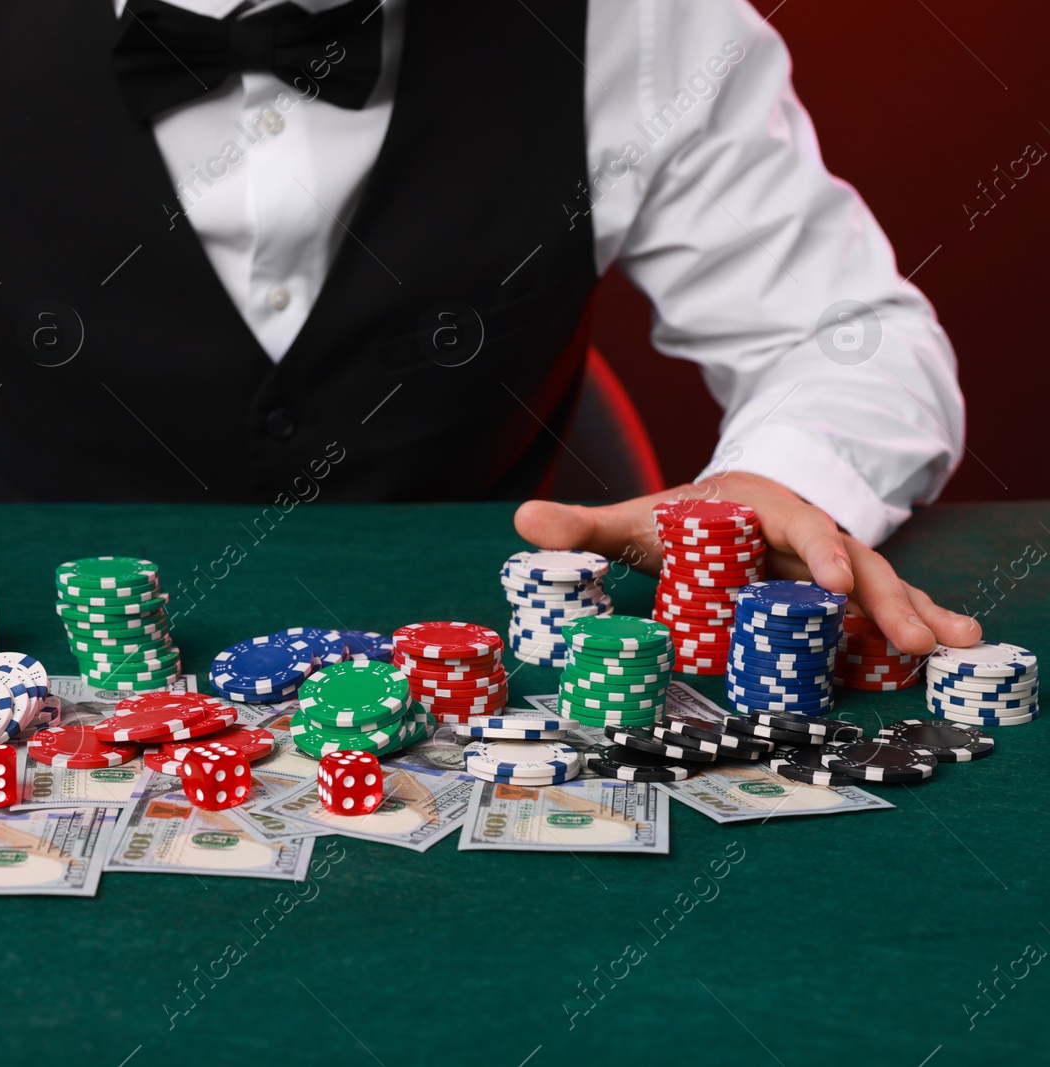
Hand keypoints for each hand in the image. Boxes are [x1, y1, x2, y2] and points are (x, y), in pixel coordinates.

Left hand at [514, 471, 979, 655]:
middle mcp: (806, 534)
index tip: (834, 578)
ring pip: (881, 585)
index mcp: (761, 511)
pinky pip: (887, 607)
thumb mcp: (636, 522)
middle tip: (913, 638)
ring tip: (954, 645)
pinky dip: (924, 622)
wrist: (721, 506)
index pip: (795, 524)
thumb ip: (584, 528)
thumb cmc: (681, 522)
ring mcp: (832, 562)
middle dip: (883, 598)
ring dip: (916, 612)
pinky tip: (962, 647)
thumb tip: (522, 521)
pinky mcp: (844, 591)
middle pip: (853, 561)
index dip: (818, 547)